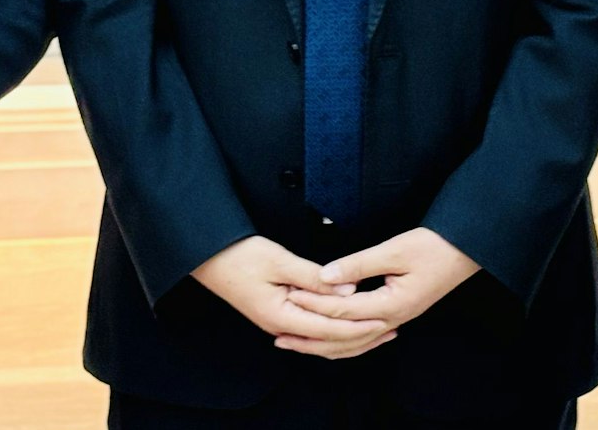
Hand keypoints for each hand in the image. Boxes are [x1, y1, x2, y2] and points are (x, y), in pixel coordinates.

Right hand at [190, 236, 392, 359]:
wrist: (207, 257)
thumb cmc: (238, 256)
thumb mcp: (279, 261)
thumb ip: (314, 278)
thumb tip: (347, 290)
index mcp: (281, 316)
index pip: (330, 328)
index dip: (360, 325)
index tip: (385, 319)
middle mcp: (280, 326)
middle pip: (328, 340)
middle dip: (361, 336)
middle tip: (390, 328)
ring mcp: (277, 322)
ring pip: (320, 339)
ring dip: (349, 335)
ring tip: (375, 329)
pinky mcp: (277, 314)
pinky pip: (311, 330)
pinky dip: (332, 329)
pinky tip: (343, 325)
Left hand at [285, 228, 478, 339]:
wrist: (464, 251)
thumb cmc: (434, 247)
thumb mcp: (394, 250)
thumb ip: (358, 264)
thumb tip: (326, 274)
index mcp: (391, 305)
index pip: (342, 310)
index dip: (313, 302)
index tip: (289, 296)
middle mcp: (393, 319)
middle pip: (345, 337)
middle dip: (311, 336)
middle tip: (281, 336)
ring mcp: (396, 319)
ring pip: (354, 343)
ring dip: (325, 344)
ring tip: (298, 344)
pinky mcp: (397, 313)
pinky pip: (365, 336)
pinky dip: (345, 340)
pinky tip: (333, 338)